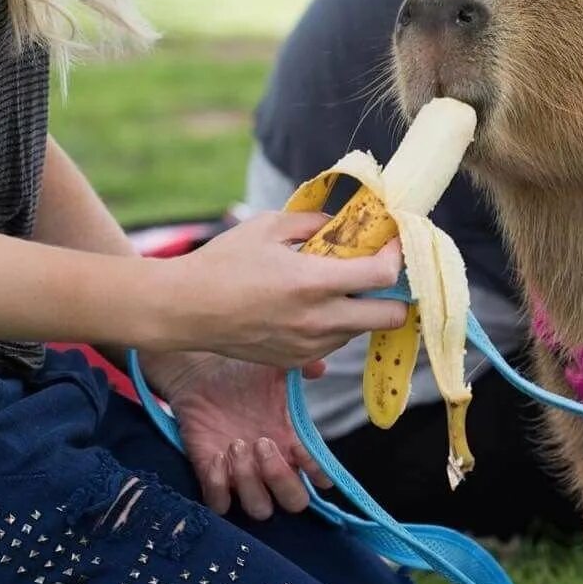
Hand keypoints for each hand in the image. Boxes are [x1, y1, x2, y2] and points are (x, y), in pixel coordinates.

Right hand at [150, 212, 404, 366]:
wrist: (185, 310)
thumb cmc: (223, 262)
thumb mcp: (268, 226)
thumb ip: (312, 222)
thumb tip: (341, 222)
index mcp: (313, 282)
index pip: (382, 276)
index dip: (397, 256)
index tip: (393, 242)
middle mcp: (318, 320)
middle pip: (391, 317)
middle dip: (396, 294)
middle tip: (381, 273)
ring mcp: (309, 346)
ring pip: (362, 330)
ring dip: (361, 308)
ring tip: (336, 286)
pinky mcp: (297, 362)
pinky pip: (334, 344)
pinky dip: (336, 324)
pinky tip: (312, 305)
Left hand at [154, 352, 332, 519]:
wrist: (200, 377)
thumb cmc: (241, 374)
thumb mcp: (274, 367)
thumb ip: (300, 365)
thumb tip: (320, 368)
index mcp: (291, 442)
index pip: (317, 474)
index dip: (317, 471)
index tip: (301, 451)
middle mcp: (271, 465)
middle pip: (294, 501)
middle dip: (281, 479)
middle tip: (262, 443)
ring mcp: (242, 476)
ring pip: (259, 507)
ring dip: (248, 480)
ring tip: (235, 444)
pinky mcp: (212, 478)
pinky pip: (220, 504)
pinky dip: (219, 486)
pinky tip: (216, 456)